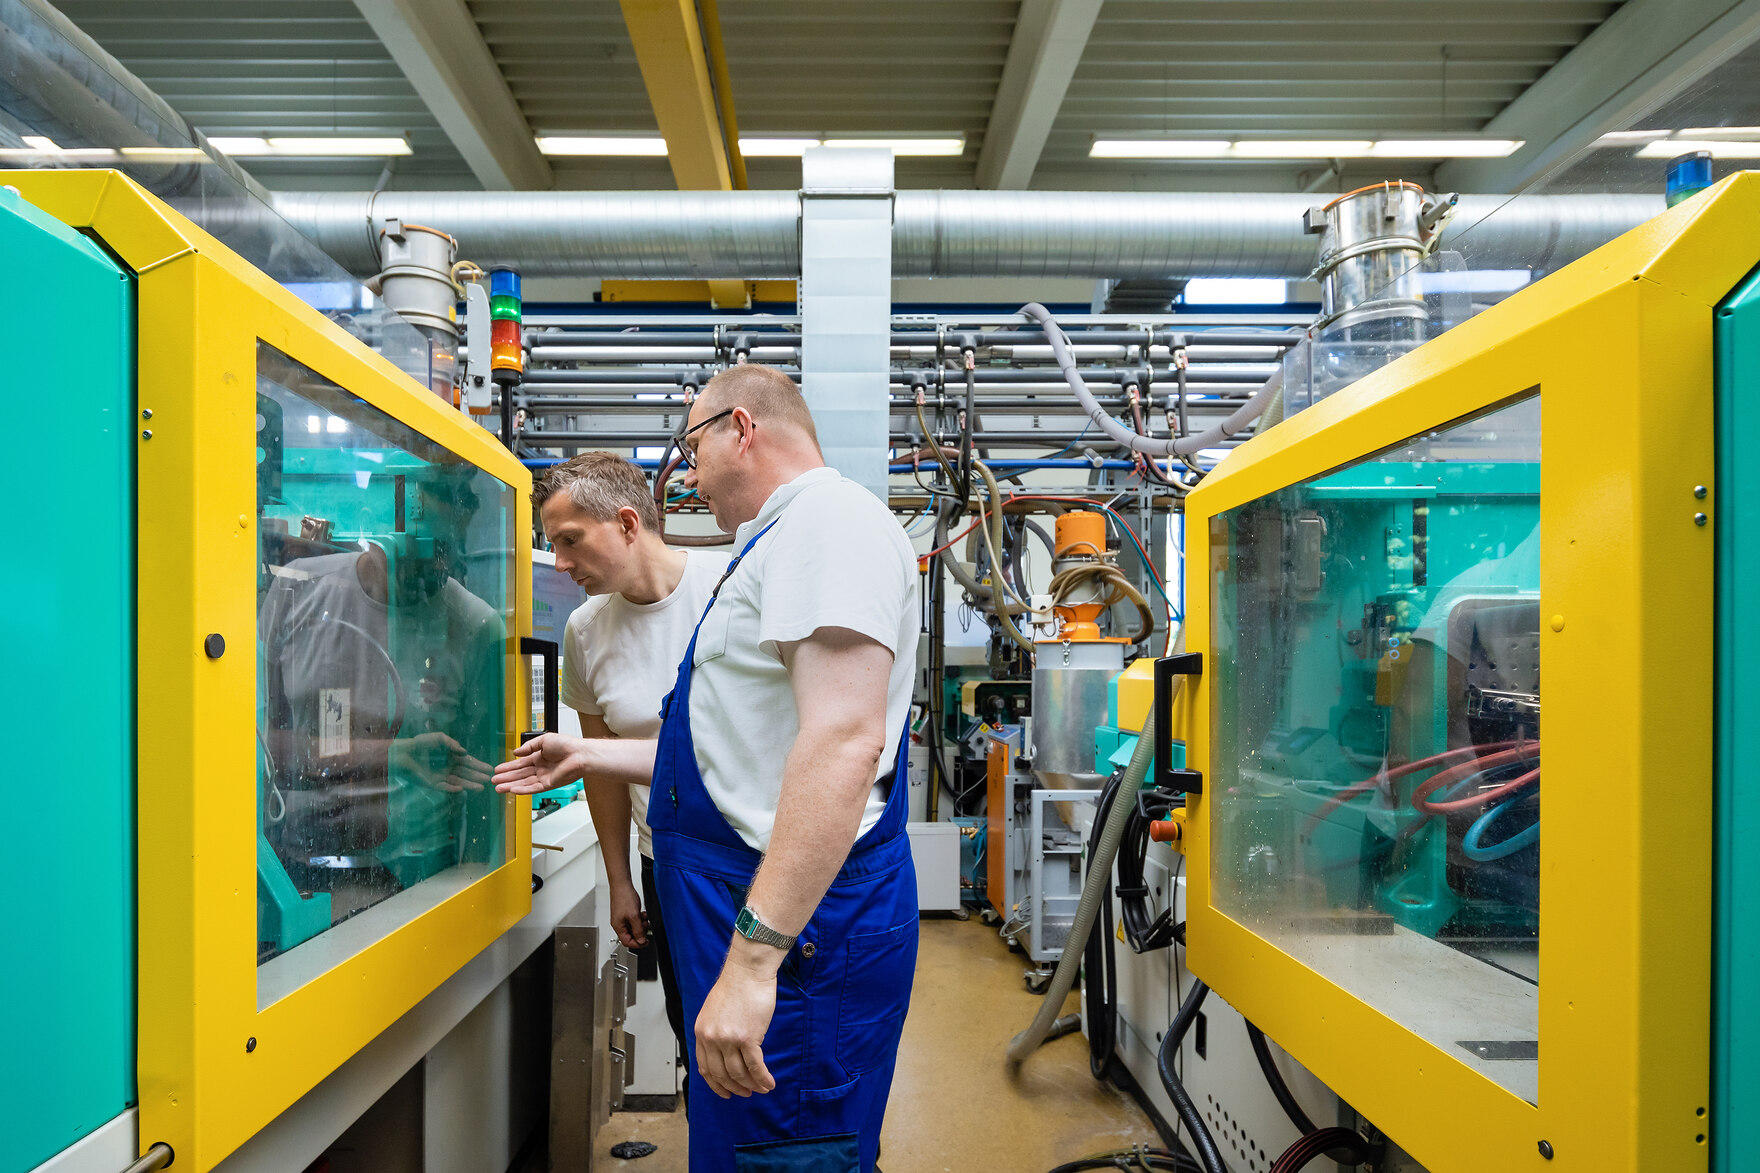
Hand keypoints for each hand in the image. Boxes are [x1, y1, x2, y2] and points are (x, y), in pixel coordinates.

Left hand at [391, 732, 490, 792]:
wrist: (403, 753)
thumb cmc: (420, 744)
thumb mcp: (439, 738)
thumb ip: (452, 744)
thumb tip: (465, 752)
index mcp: (451, 757)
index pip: (468, 762)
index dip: (479, 765)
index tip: (490, 768)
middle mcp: (449, 768)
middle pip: (467, 773)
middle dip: (478, 776)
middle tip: (490, 779)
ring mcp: (442, 777)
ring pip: (459, 782)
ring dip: (470, 785)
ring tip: (482, 787)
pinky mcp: (433, 784)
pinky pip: (445, 787)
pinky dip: (453, 789)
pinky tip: (461, 788)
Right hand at [492, 733, 588, 793]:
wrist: (579, 754)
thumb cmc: (567, 745)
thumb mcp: (544, 740)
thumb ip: (528, 747)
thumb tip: (516, 752)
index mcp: (540, 757)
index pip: (521, 764)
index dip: (508, 767)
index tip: (498, 769)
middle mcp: (541, 768)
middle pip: (520, 775)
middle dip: (506, 778)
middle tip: (494, 780)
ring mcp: (544, 777)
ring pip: (524, 783)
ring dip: (510, 785)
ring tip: (498, 787)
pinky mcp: (549, 784)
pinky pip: (533, 788)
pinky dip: (522, 790)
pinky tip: (512, 790)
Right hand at [608, 880, 648, 948]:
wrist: (622, 885)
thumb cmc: (624, 897)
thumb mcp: (634, 916)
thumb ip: (638, 930)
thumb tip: (641, 940)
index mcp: (618, 927)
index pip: (627, 942)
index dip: (638, 944)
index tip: (646, 942)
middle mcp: (619, 924)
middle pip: (631, 935)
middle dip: (640, 932)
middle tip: (646, 927)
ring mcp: (622, 918)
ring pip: (633, 927)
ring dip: (641, 925)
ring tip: (644, 919)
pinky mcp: (625, 913)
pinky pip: (634, 920)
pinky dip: (640, 919)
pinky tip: (643, 914)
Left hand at [694, 950, 778, 1098]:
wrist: (748, 970)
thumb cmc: (736, 985)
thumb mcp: (713, 1011)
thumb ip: (715, 1031)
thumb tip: (724, 1051)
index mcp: (701, 1032)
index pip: (705, 1068)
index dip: (717, 1084)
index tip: (726, 1091)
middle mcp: (712, 1038)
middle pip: (722, 1074)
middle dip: (735, 1088)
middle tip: (746, 1093)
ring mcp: (729, 1039)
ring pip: (739, 1073)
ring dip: (752, 1085)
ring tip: (761, 1088)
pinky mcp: (748, 1037)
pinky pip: (756, 1066)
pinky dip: (763, 1078)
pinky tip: (769, 1083)